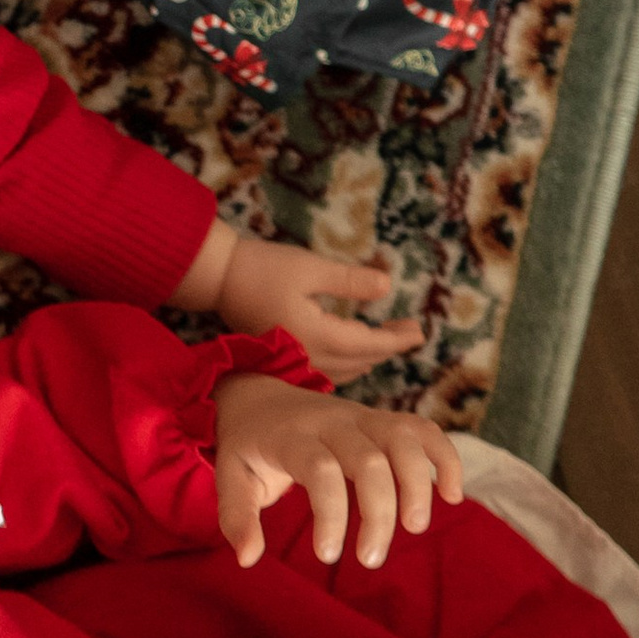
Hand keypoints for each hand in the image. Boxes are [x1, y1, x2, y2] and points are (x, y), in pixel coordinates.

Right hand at [194, 226, 424, 380]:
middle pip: (360, 361)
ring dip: (369, 355)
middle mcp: (308, 357)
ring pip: (345, 370)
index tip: (420, 331)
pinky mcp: (284, 358)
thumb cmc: (263, 267)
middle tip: (412, 330)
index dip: (397, 339)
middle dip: (388, 347)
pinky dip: (348, 362)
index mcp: (317, 336)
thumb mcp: (311, 268)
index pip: (369, 344)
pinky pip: (327, 370)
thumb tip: (388, 288)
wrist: (218, 278)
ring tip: (389, 337)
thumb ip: (351, 281)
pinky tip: (354, 351)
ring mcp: (294, 361)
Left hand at [211, 370, 462, 567]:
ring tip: (415, 527)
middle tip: (371, 558)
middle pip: (370, 461)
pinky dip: (445, 457)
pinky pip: (424, 430)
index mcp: (292, 437)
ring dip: (419, 484)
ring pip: (404, 440)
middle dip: (379, 513)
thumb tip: (247, 559)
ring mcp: (362, 416)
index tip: (327, 555)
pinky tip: (452, 495)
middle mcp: (332, 422)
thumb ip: (236, 517)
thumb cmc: (247, 446)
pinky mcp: (382, 420)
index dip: (331, 515)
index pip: (321, 471)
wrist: (257, 396)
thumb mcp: (231, 477)